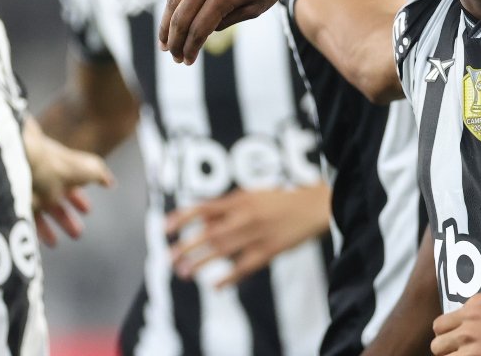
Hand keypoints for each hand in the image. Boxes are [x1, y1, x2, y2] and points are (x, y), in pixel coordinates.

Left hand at [24, 119, 114, 246]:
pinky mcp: (19, 205)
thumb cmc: (62, 166)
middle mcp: (48, 185)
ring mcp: (33, 195)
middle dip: (67, 219)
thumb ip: (100, 175)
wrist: (29, 163)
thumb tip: (110, 182)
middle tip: (78, 234)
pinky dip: (35, 232)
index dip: (80, 199)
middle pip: (58, 205)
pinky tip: (41, 242)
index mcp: (64, 174)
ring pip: (42, 216)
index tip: (88, 211)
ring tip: (56, 243)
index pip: (72, 188)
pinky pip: (27, 222)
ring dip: (50, 229)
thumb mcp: (89, 169)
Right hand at [160, 0, 313, 64]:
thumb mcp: (258, 6)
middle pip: (181, 16)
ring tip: (164, 42)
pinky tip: (174, 18)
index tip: (188, 61)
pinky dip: (175, 4)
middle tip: (174, 57)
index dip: (191, 48)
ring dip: (166, 24)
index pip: (200, 28)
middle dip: (175, 41)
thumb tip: (205, 29)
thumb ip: (230, 20)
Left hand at [166, 183, 330, 287]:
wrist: (315, 206)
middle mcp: (246, 216)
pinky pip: (245, 266)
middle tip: (170, 258)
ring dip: (202, 263)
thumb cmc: (279, 200)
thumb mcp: (252, 195)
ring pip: (224, 251)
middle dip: (188, 246)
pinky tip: (216, 286)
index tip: (165, 228)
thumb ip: (228, 207)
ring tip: (184, 273)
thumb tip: (202, 222)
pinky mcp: (270, 250)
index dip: (183, 217)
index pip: (205, 207)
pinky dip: (230, 276)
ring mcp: (258, 234)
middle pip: (210, 233)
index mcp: (240, 200)